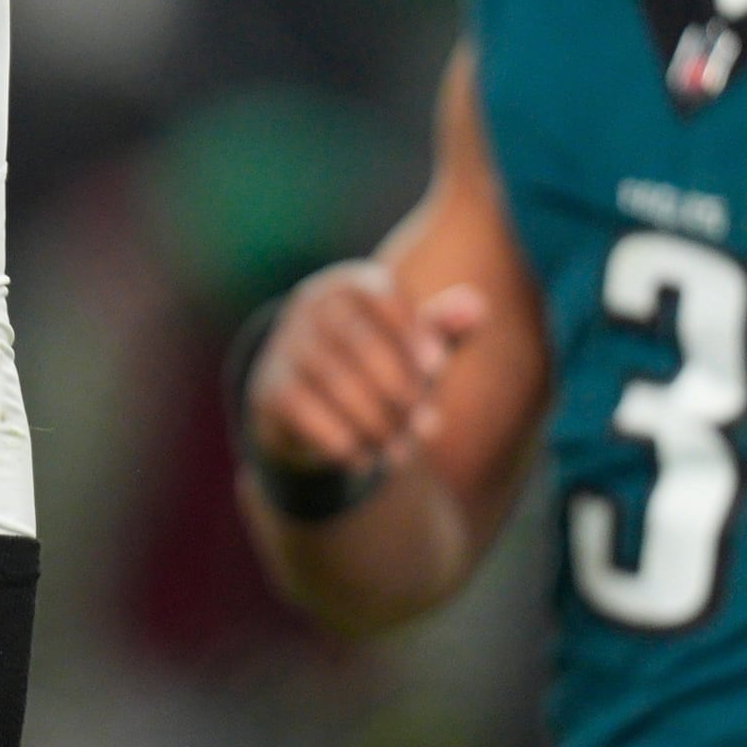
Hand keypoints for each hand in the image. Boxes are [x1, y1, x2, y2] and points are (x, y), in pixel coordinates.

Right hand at [241, 261, 486, 484]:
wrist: (304, 407)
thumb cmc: (374, 366)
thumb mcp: (411, 347)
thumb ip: (443, 328)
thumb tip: (478, 307)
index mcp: (349, 285)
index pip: (383, 295)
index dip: (413, 330)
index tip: (438, 369)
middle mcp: (310, 306)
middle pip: (361, 342)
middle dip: (402, 390)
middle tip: (430, 427)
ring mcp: (285, 345)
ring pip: (337, 383)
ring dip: (378, 423)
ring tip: (403, 452)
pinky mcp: (268, 389)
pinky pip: (308, 414)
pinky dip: (343, 442)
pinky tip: (366, 461)